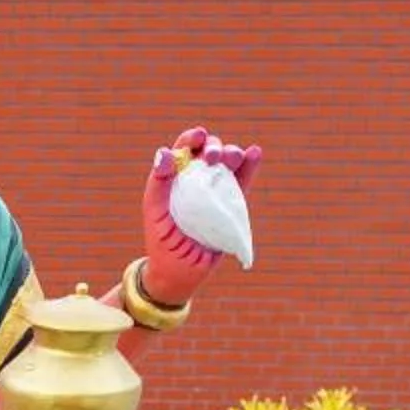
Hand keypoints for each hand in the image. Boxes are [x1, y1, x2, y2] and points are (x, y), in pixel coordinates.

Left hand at [139, 125, 262, 306]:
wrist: (179, 272)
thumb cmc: (161, 240)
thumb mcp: (154, 210)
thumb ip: (158, 182)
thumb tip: (165, 153)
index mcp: (176, 177)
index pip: (185, 149)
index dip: (192, 138)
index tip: (199, 136)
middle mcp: (197, 179)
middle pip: (209, 152)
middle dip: (214, 148)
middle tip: (212, 159)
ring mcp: (215, 191)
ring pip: (228, 164)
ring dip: (232, 154)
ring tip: (233, 157)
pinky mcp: (231, 206)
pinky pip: (242, 183)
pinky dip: (250, 166)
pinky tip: (254, 153)